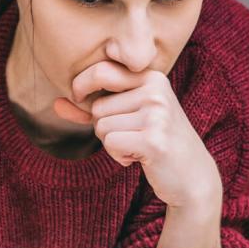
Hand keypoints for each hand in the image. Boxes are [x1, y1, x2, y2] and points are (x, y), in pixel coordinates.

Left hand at [52, 60, 221, 208]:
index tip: (80, 99)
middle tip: (131, 136)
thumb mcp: (127, 118)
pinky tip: (139, 159)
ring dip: (113, 144)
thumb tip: (56, 104)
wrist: (192, 176)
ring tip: (138, 147)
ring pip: (102, 127)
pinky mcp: (154, 139)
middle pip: (97, 107)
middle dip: (104, 126)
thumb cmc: (155, 143)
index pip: (101, 71)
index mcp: (152, 78)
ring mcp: (157, 114)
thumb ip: (91, 109)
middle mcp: (156, 91)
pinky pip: (111, 143)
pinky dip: (119, 156)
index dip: (81, 86)